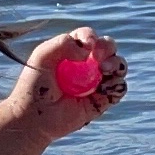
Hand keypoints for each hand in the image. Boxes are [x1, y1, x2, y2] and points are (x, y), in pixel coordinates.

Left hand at [12, 27, 127, 139]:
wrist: (35, 117)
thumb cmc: (35, 85)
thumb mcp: (42, 56)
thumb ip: (64, 42)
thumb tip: (88, 49)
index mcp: (72, 50)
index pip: (88, 37)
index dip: (90, 37)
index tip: (87, 46)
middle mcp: (87, 64)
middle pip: (108, 47)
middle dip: (108, 47)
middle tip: (98, 56)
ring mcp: (96, 82)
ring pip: (118, 66)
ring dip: (116, 65)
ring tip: (104, 70)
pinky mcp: (102, 100)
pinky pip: (119, 89)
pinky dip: (118, 85)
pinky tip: (106, 87)